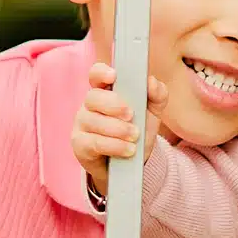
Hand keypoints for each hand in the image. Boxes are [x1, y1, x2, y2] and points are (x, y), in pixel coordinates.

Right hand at [71, 60, 166, 192]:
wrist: (131, 165)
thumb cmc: (137, 132)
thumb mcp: (152, 113)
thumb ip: (157, 95)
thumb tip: (151, 82)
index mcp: (105, 91)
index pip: (96, 75)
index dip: (101, 72)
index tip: (114, 76)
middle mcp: (90, 105)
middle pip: (93, 97)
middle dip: (113, 104)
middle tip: (131, 115)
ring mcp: (82, 125)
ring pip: (93, 121)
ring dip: (117, 129)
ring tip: (135, 136)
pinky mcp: (80, 145)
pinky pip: (93, 142)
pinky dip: (114, 145)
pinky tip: (128, 149)